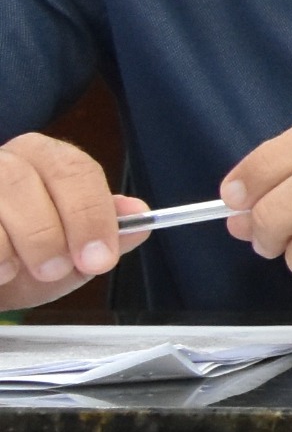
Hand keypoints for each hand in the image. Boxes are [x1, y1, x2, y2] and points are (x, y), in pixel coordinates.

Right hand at [0, 132, 141, 311]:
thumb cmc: (25, 263)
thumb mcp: (71, 255)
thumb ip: (106, 234)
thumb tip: (138, 214)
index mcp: (45, 159)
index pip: (74, 170)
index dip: (89, 215)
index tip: (98, 259)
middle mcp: (3, 160)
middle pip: (23, 180)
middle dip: (46, 233)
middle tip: (54, 270)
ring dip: (10, 244)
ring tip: (13, 272)